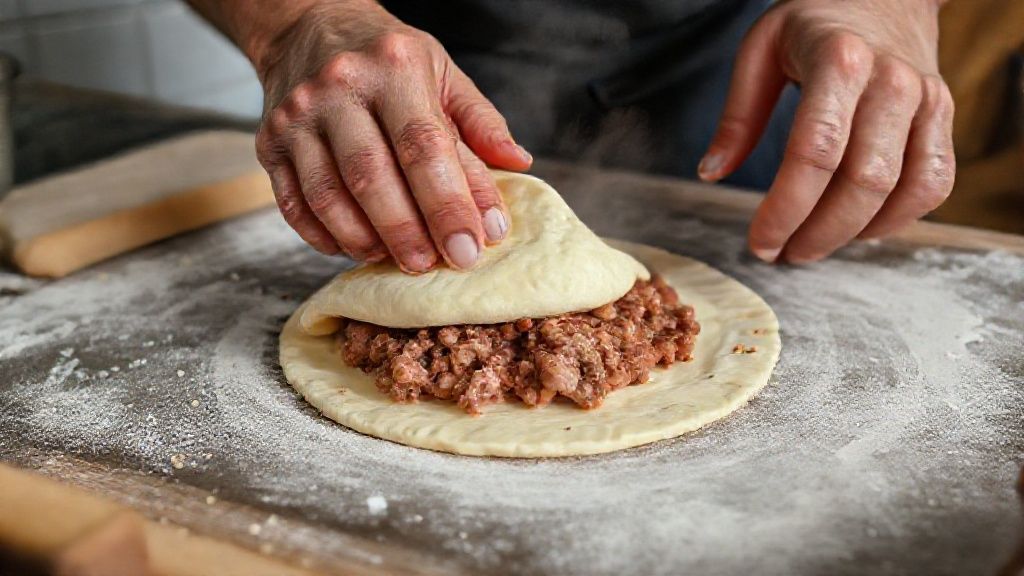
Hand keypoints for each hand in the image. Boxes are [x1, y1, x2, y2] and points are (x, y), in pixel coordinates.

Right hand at [252, 1, 531, 271]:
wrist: (308, 27)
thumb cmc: (388, 59)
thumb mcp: (443, 72)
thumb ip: (481, 122)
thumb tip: (518, 165)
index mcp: (394, 68)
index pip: (424, 146)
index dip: (448, 204)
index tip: (471, 248)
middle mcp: (339, 89)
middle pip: (373, 177)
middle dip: (407, 232)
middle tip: (431, 266)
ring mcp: (297, 117)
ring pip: (328, 196)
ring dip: (365, 240)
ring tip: (396, 260)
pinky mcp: (268, 143)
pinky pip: (294, 205)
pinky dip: (325, 236)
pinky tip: (353, 248)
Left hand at [699, 0, 954, 262]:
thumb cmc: (815, 21)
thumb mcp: (761, 48)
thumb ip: (738, 115)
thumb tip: (711, 174)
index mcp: (839, 60)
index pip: (815, 153)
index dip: (786, 210)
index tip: (760, 242)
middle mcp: (891, 81)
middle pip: (862, 180)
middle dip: (817, 232)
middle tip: (782, 254)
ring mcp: (926, 99)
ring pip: (902, 189)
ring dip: (853, 234)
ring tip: (811, 247)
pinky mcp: (943, 115)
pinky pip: (934, 183)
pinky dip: (898, 219)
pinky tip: (858, 229)